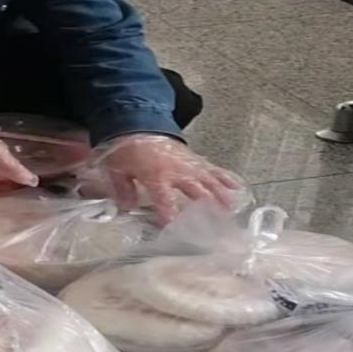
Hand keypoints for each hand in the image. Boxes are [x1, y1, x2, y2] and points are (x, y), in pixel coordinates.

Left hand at [94, 134, 240, 222]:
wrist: (137, 120)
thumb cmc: (126, 147)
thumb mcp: (116, 169)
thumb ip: (123, 189)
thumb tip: (127, 208)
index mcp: (156, 175)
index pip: (165, 200)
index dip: (170, 216)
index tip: (175, 231)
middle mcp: (177, 171)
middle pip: (196, 192)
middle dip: (206, 209)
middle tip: (215, 226)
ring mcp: (189, 164)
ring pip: (210, 181)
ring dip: (221, 196)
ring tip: (231, 211)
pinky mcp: (194, 158)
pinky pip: (213, 169)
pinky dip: (225, 178)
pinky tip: (236, 188)